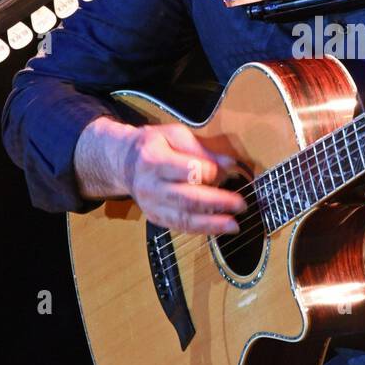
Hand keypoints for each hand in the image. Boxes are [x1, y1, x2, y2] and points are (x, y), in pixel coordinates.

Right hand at [121, 122, 247, 234]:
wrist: (124, 163)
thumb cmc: (153, 145)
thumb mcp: (174, 135)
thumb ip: (201, 149)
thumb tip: (229, 164)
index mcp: (154, 160)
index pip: (187, 170)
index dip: (209, 171)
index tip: (227, 170)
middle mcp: (150, 186)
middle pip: (186, 198)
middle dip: (217, 203)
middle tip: (240, 204)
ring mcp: (151, 205)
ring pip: (183, 218)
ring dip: (211, 224)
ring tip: (233, 225)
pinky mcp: (155, 217)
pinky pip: (179, 226)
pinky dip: (200, 229)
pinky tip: (218, 228)